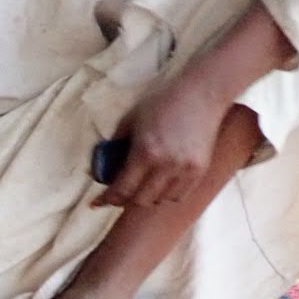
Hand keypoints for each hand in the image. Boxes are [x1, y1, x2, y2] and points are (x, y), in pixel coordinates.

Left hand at [94, 77, 229, 208]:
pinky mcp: (200, 170)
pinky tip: (159, 186)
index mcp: (145, 152)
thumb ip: (115, 145)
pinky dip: (166, 195)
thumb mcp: (130, 120)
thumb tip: (103, 165)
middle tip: (118, 194)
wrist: (201, 95)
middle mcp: (166, 165)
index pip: (122, 189)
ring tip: (140, 188)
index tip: (97, 202)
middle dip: (124, 200)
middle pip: (141, 200)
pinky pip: (180, 195)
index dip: (107, 199)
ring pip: (161, 200)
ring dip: (147, 198)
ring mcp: (185, 170)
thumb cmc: (161, 104)